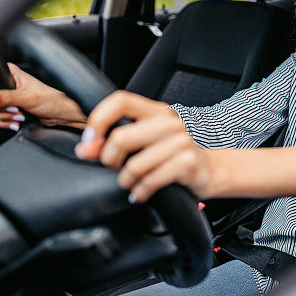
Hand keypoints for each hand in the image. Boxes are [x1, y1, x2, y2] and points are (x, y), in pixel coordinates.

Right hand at [0, 61, 86, 129]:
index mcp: (9, 73)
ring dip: (0, 116)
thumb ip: (6, 97)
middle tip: (13, 109)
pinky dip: (2, 122)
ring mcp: (3, 98)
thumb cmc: (53, 101)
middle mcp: (4, 84)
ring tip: (18, 116)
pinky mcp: (6, 110)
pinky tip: (15, 122)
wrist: (62, 116)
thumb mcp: (29, 98)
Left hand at [75, 91, 217, 202]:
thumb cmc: (172, 156)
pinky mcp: (188, 162)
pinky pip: (150, 181)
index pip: (120, 101)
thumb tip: (86, 149)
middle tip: (115, 168)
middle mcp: (170, 122)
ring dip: (126, 181)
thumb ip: (114, 141)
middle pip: (121, 138)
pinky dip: (140, 192)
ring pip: (134, 165)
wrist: (210, 170)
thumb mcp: (145, 142)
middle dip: (109, 160)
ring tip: (131, 184)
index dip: (99, 119)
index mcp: (156, 111)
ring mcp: (181, 141)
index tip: (91, 140)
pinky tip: (141, 193)